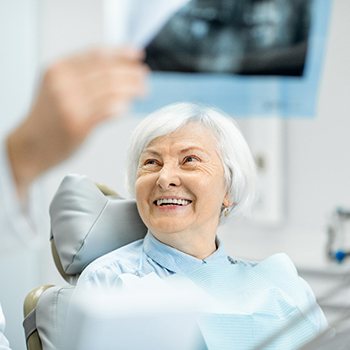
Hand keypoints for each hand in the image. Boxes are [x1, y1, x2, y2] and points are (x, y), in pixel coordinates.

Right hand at [7, 48, 147, 196]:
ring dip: (132, 89)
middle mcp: (63, 83)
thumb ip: (81, 77)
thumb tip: (118, 71)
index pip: (97, 55)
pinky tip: (127, 107)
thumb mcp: (57, 88)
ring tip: (143, 91)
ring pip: (111, 90)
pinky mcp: (77, 124)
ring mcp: (70, 104)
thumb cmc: (48, 118)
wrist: (30, 146)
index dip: (121, 54)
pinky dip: (121, 106)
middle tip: (144, 76)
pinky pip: (107, 111)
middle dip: (131, 72)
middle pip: (107, 71)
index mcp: (58, 69)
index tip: (137, 55)